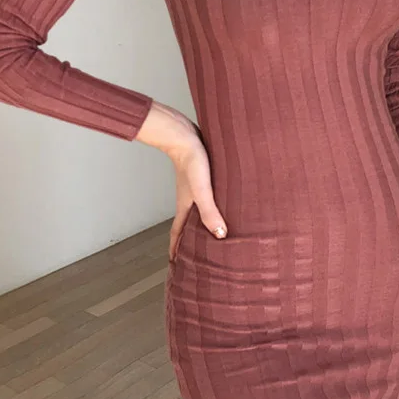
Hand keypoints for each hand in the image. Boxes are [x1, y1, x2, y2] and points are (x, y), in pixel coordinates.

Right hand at [135, 101, 227, 261]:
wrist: (183, 133)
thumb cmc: (192, 161)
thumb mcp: (202, 190)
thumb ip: (210, 212)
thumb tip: (220, 236)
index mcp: (185, 207)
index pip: (178, 234)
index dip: (176, 250)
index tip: (174, 265)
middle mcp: (189, 200)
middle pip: (187, 225)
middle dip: (190, 241)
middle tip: (197, 255)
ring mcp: (195, 188)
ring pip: (198, 211)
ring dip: (201, 222)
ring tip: (212, 233)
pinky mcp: (202, 176)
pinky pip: (206, 197)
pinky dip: (211, 205)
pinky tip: (223, 203)